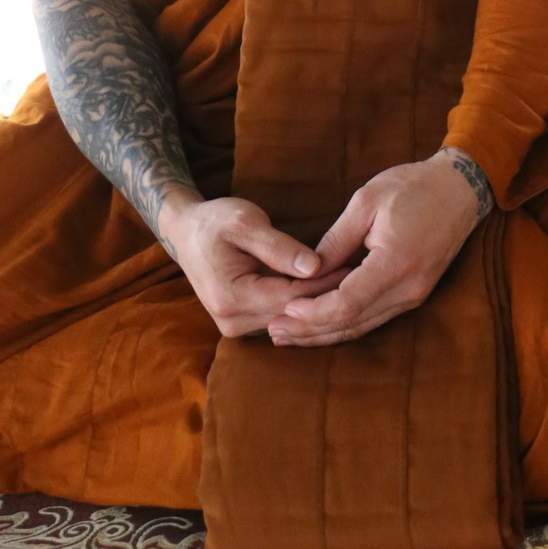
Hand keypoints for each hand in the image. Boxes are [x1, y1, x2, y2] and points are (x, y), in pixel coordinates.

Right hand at [159, 193, 349, 337]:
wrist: (186, 233)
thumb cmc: (215, 221)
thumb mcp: (245, 222)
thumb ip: (279, 247)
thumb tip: (315, 266)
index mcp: (231, 297)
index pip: (292, 297)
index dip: (326, 284)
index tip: (355, 267)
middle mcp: (233, 321)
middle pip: (293, 313)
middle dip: (327, 295)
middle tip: (361, 275)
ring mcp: (236, 327)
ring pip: (289, 319)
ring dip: (317, 302)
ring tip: (350, 280)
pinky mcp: (242, 325)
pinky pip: (279, 317)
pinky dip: (302, 303)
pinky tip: (325, 287)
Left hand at [266, 148, 492, 347]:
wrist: (458, 189)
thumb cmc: (412, 186)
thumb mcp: (367, 201)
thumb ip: (337, 239)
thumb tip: (307, 270)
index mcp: (396, 262)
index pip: (347, 303)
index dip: (313, 312)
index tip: (284, 309)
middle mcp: (408, 288)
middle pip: (353, 323)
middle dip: (311, 330)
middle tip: (275, 332)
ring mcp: (414, 295)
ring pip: (363, 326)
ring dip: (325, 333)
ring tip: (289, 335)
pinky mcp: (414, 294)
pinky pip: (374, 317)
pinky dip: (345, 323)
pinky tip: (321, 324)